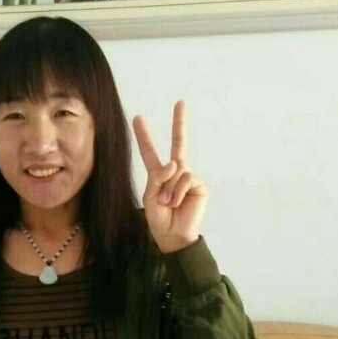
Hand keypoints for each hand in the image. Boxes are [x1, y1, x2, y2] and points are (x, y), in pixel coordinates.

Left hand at [132, 100, 208, 252]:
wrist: (172, 236)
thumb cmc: (159, 219)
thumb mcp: (150, 196)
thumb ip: (158, 176)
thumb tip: (176, 163)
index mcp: (159, 176)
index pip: (150, 152)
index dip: (144, 136)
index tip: (138, 117)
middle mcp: (175, 173)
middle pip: (178, 143)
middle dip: (179, 122)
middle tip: (180, 102)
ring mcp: (188, 178)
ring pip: (177, 169)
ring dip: (168, 188)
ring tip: (168, 203)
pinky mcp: (199, 185)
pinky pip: (186, 178)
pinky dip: (178, 191)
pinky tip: (178, 203)